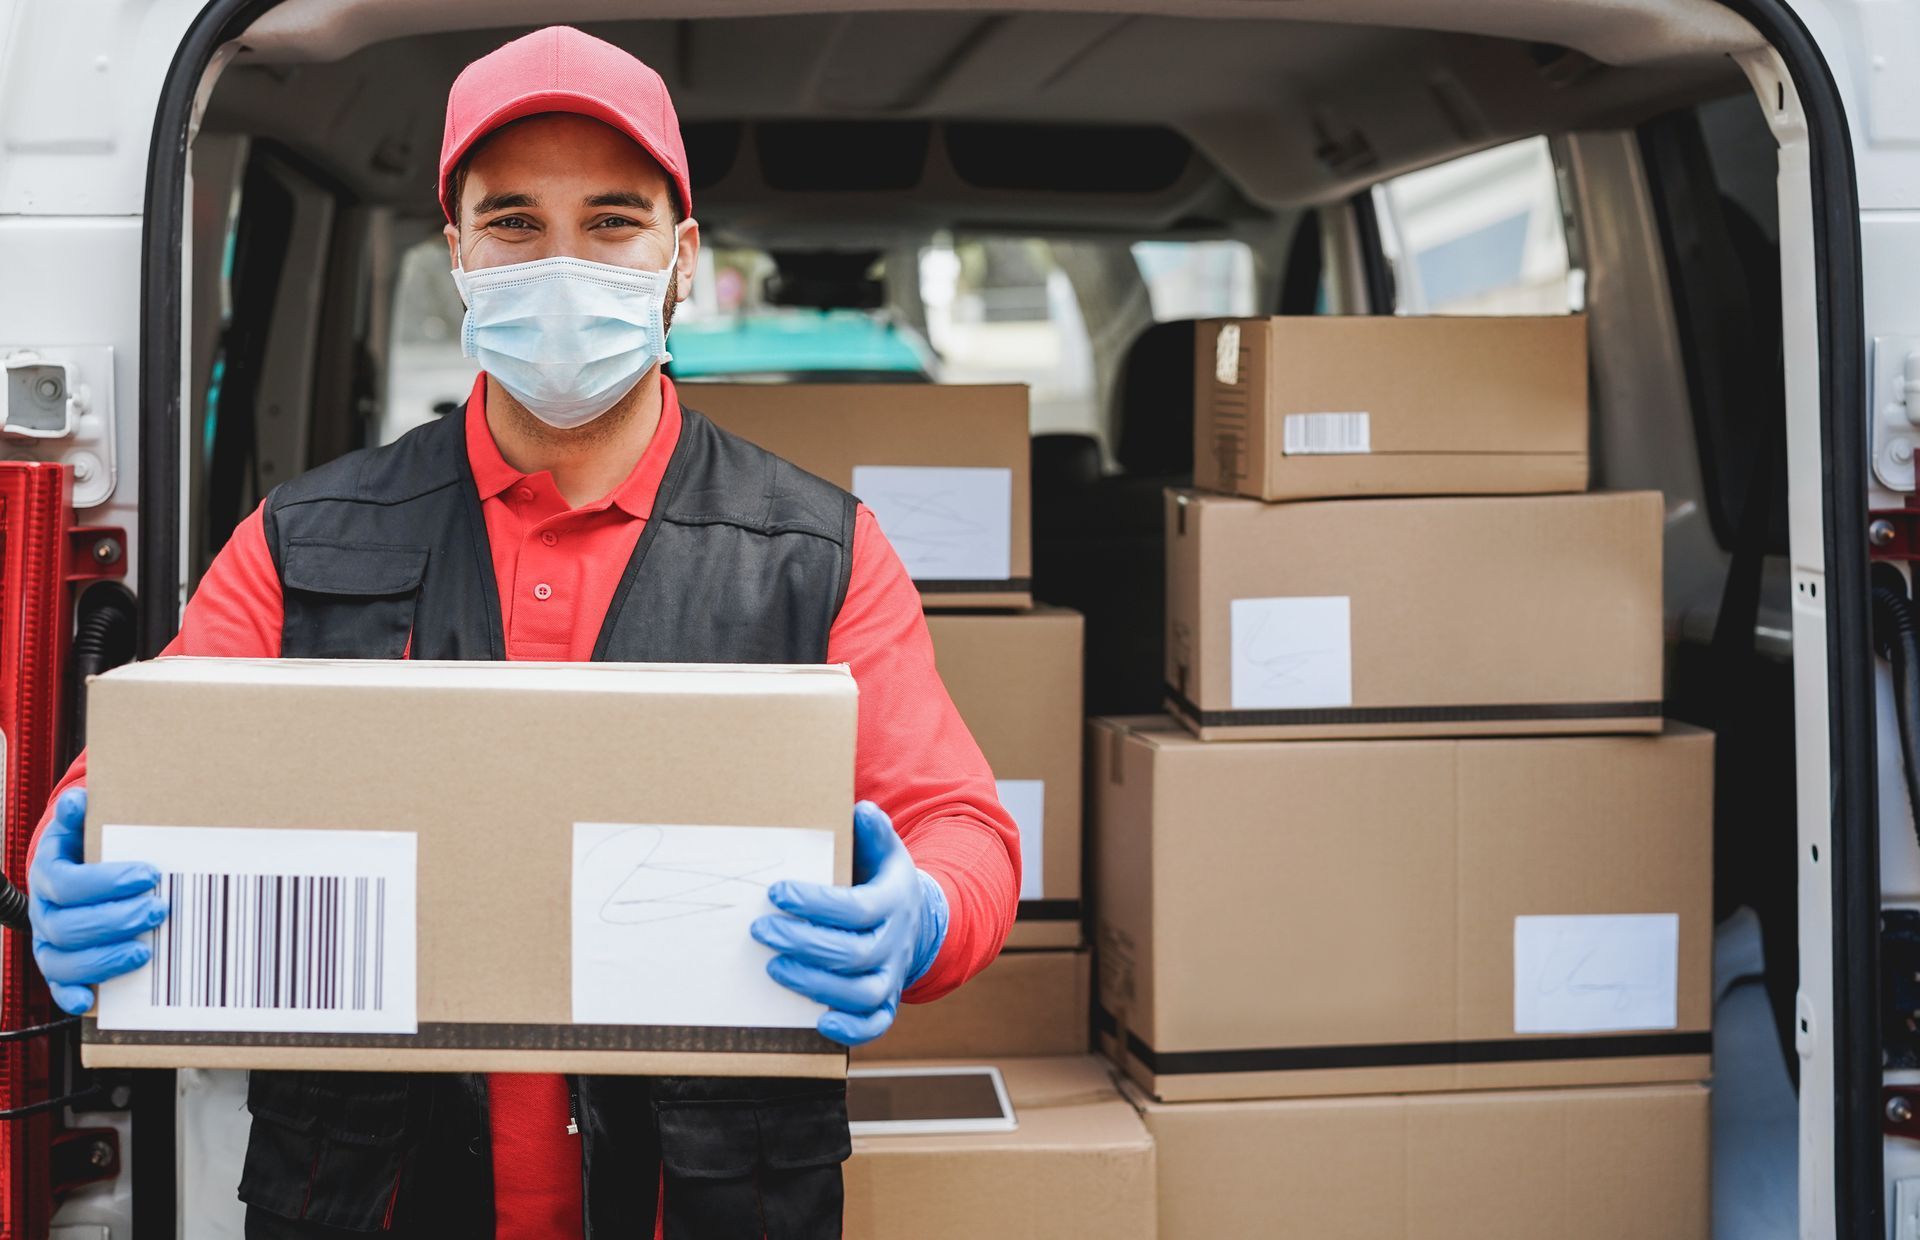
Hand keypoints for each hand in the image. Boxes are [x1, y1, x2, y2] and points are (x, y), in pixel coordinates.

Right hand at [28, 788, 166, 1014]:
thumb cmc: (86, 848)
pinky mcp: (59, 967)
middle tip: (157, 910)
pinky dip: (71, 995)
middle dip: (116, 921)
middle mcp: (43, 911)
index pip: (68, 882)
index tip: (149, 874)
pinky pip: (57, 987)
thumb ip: (82, 815)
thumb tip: (78, 800)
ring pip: (64, 960)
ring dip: (104, 960)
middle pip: (69, 925)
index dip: (107, 881)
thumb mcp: (85, 824)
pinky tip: (91, 999)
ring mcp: (49, 942)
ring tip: (144, 952)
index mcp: (48, 873)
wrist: (72, 868)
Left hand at [751, 801, 948, 1045]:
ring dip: (815, 984)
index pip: (856, 908)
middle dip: (803, 942)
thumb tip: (862, 810)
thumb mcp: (885, 851)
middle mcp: (896, 943)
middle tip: (760, 929)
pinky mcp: (887, 1002)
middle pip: (853, 953)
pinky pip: (875, 1024)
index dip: (816, 903)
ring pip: (861, 992)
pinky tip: (819, 1022)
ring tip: (774, 967)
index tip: (777, 893)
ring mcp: (893, 976)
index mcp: (893, 902)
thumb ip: (874, 832)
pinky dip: (852, 1029)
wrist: (920, 921)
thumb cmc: (883, 882)